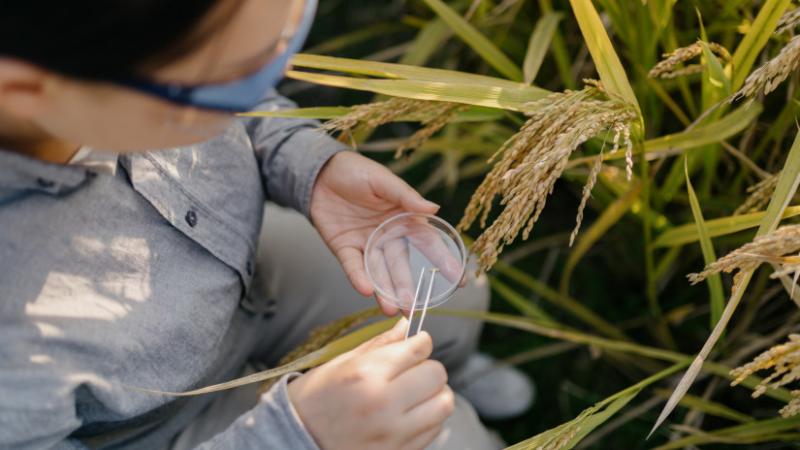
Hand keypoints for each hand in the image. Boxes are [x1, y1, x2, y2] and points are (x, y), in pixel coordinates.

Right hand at [287, 319, 453, 449]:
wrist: (295, 441)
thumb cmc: (313, 401)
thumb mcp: (339, 364)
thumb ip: (379, 345)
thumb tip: (406, 327)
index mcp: (366, 375)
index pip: (418, 349)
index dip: (421, 343)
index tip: (416, 345)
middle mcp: (384, 404)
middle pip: (436, 375)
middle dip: (429, 368)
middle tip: (414, 370)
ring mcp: (393, 433)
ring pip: (443, 404)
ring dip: (435, 394)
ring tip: (417, 393)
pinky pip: (435, 430)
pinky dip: (430, 418)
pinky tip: (410, 414)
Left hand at [310, 151, 439, 314]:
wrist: (320, 172)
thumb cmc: (357, 171)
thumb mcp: (382, 180)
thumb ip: (405, 196)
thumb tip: (433, 208)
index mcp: (404, 219)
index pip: (427, 243)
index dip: (442, 261)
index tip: (458, 281)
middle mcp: (388, 236)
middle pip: (400, 265)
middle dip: (407, 287)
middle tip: (415, 308)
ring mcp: (366, 244)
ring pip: (378, 271)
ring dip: (384, 291)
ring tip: (391, 310)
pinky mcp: (344, 248)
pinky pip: (352, 265)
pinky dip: (358, 277)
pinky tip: (366, 290)